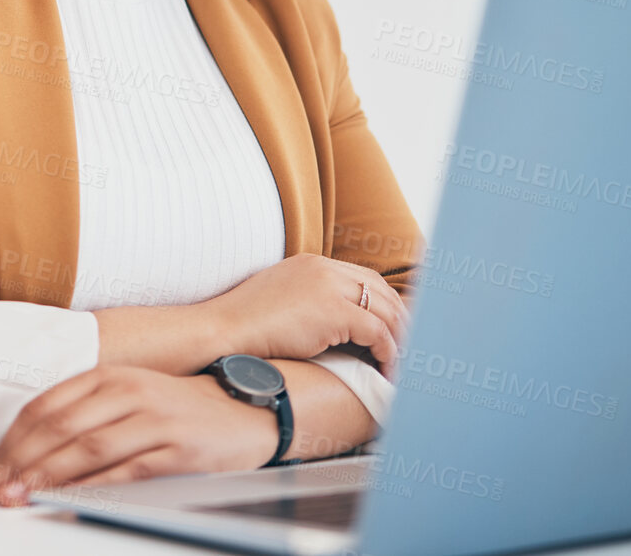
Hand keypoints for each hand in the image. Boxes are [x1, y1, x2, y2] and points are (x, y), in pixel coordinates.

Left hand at [0, 364, 278, 506]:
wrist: (244, 412)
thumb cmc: (176, 411)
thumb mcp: (125, 399)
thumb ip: (82, 417)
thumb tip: (28, 457)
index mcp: (107, 376)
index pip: (45, 408)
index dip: (12, 444)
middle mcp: (127, 390)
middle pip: (59, 428)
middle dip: (19, 464)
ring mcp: (153, 418)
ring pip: (87, 448)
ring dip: (48, 477)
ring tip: (20, 499)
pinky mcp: (177, 448)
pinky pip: (127, 471)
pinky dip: (94, 487)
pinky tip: (70, 502)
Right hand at [206, 253, 408, 376]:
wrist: (223, 330)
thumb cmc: (244, 325)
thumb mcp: (280, 301)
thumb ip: (308, 302)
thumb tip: (333, 326)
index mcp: (312, 263)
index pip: (364, 278)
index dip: (384, 304)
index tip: (395, 328)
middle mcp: (324, 268)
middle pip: (381, 291)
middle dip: (400, 320)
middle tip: (408, 347)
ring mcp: (328, 286)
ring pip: (385, 310)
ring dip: (398, 339)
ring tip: (400, 362)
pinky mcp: (332, 311)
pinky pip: (376, 331)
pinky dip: (387, 351)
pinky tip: (384, 367)